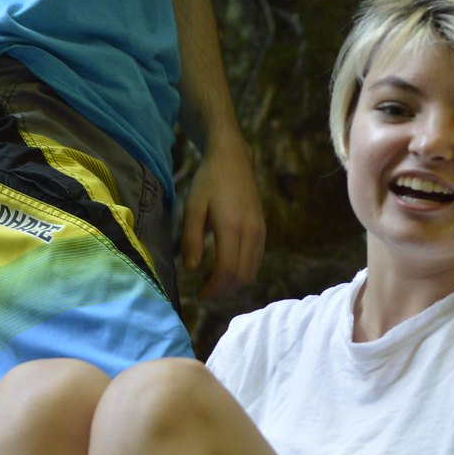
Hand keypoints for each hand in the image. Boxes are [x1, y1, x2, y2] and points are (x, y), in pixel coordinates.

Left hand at [181, 133, 264, 299]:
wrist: (234, 159)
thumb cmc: (208, 182)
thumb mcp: (192, 208)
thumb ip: (191, 240)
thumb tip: (191, 270)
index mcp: (232, 227)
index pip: (228, 271)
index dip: (213, 289)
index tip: (198, 295)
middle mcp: (251, 232)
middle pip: (242, 276)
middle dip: (223, 291)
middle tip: (203, 292)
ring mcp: (260, 231)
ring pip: (252, 271)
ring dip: (233, 284)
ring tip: (212, 282)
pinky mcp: (263, 229)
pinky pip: (256, 260)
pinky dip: (243, 272)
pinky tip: (226, 267)